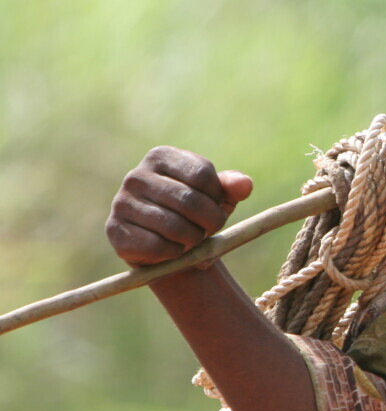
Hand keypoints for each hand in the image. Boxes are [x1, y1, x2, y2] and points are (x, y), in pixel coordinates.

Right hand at [106, 147, 253, 266]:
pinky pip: (157, 247)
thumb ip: (233, 187)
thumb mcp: (217, 197)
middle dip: (210, 222)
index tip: (216, 206)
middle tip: (209, 230)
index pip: (202, 174)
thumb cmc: (195, 214)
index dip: (217, 197)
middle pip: (190, 201)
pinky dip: (174, 253)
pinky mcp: (115, 230)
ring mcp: (122, 203)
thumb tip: (245, 185)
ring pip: (175, 227)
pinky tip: (172, 248)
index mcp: (161, 157)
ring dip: (193, 240)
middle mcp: (136, 176)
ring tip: (191, 239)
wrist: (166, 246)